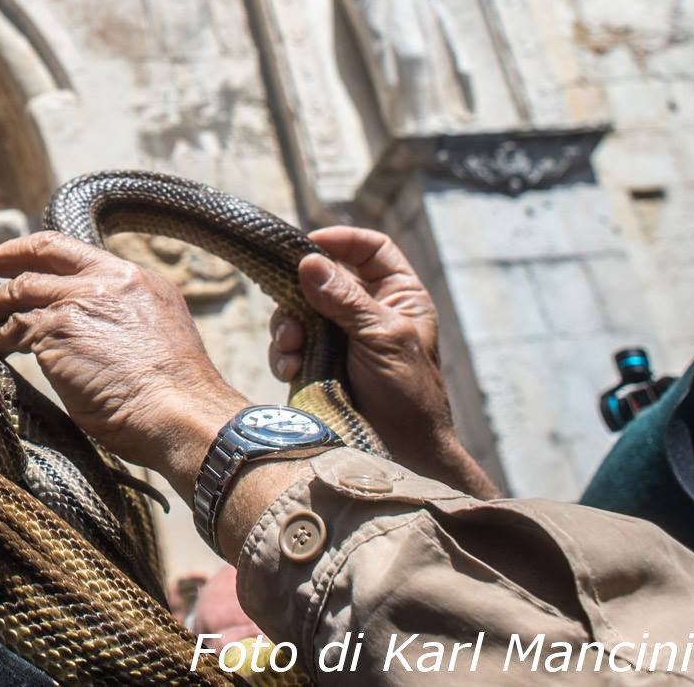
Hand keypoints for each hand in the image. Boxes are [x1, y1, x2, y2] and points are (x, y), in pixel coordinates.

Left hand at [0, 231, 247, 497]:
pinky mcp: (58, 330)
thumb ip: (121, 321)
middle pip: (40, 251)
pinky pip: (14, 326)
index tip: (15, 259)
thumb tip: (91, 331)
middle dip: (0, 256)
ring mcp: (81, 301)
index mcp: (136, 280)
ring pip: (19, 290)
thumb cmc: (175, 399)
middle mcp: (109, 280)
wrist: (183, 417)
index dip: (37, 253)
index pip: (76, 251)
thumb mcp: (155, 338)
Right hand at [267, 225, 498, 496]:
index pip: (370, 248)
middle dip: (300, 295)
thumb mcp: (382, 338)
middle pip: (321, 276)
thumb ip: (345, 299)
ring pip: (298, 309)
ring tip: (293, 352)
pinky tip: (292, 370)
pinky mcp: (317, 362)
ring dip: (288, 329)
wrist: (400, 453)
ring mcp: (339, 336)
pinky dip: (285, 354)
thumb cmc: (408, 394)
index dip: (342, 240)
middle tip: (292, 315)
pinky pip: (289, 343)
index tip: (310, 244)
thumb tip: (308, 261)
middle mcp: (367, 310)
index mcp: (397, 296)